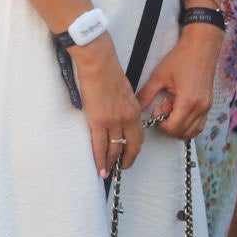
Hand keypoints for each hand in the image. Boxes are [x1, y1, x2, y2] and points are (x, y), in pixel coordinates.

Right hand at [72, 39, 143, 178]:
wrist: (98, 65)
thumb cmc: (109, 72)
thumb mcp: (125, 90)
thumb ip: (125, 105)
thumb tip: (119, 112)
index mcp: (134, 110)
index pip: (138, 136)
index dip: (134, 148)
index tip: (130, 154)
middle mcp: (127, 119)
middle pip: (130, 146)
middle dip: (126, 159)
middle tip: (122, 167)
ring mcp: (113, 122)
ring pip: (115, 149)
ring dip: (112, 163)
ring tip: (108, 171)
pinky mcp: (98, 122)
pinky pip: (100, 146)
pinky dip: (100, 160)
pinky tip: (100, 169)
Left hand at [137, 27, 220, 141]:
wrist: (201, 48)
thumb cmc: (182, 58)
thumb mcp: (159, 76)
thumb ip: (146, 94)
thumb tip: (135, 107)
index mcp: (188, 101)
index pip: (173, 128)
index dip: (161, 123)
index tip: (156, 109)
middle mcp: (200, 107)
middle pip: (182, 132)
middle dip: (168, 125)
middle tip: (162, 107)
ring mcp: (206, 107)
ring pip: (192, 131)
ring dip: (178, 126)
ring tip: (171, 107)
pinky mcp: (208, 105)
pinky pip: (199, 124)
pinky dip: (187, 123)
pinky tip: (179, 109)